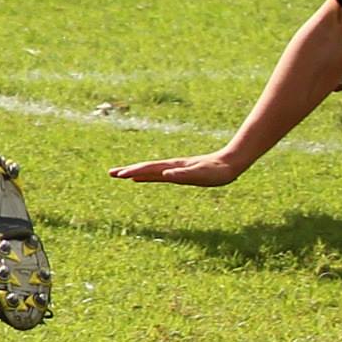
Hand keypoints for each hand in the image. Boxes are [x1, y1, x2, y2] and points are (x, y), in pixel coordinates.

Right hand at [108, 152, 243, 186]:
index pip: (148, 168)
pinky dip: (146, 175)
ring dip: (134, 172)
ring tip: (121, 175)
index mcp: (173, 167)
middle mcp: (170, 166)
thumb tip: (165, 173)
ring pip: (149, 170)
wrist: (230, 163)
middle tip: (111, 173)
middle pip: (145, 167)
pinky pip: (157, 174)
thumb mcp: (201, 175)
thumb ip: (183, 174)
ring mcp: (174, 168)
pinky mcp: (179, 172)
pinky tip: (142, 178)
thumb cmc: (216, 172)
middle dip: (128, 170)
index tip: (118, 174)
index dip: (133, 171)